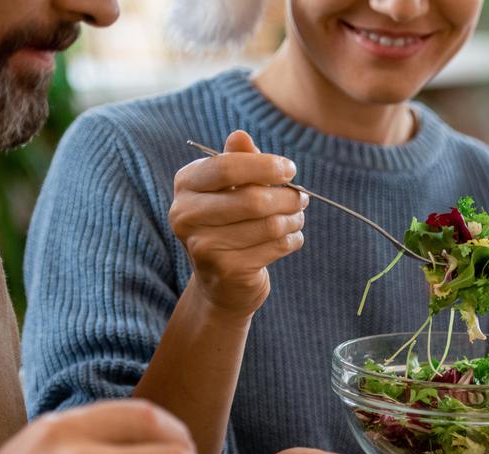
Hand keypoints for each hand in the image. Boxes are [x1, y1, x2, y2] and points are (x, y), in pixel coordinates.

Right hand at [168, 130, 306, 317]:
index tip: (290, 170)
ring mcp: (203, 246)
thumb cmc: (231, 223)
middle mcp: (186, 214)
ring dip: (293, 219)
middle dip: (287, 197)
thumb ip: (238, 162)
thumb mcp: (231, 189)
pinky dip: (292, 240)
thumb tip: (241, 136)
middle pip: (252, 199)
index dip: (265, 166)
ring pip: (269, 225)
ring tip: (297, 218)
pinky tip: (292, 238)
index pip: (227, 167)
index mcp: (186, 184)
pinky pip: (275, 247)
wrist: (222, 282)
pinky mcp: (227, 270)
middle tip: (303, 198)